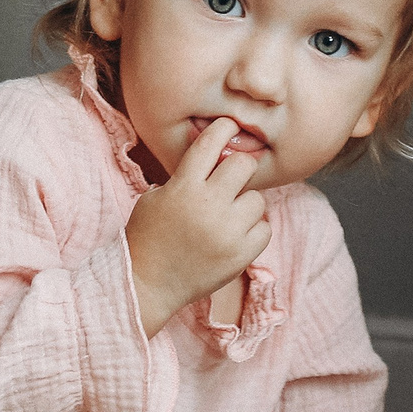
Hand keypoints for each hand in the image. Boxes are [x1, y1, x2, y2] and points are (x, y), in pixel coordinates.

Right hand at [126, 116, 269, 333]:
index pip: (210, 143)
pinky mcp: (240, 255)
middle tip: (231, 180)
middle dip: (238, 169)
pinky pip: (264, 228)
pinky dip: (253, 230)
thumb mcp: (155, 197)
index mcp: (183, 187)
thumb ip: (184, 177)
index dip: (223, 129)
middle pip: (244, 165)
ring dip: (246, 204)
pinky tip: (234, 235)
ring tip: (228, 216)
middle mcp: (208, 206)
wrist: (147, 284)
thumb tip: (215, 157)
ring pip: (258, 199)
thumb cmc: (148, 237)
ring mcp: (226, 232)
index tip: (229, 127)